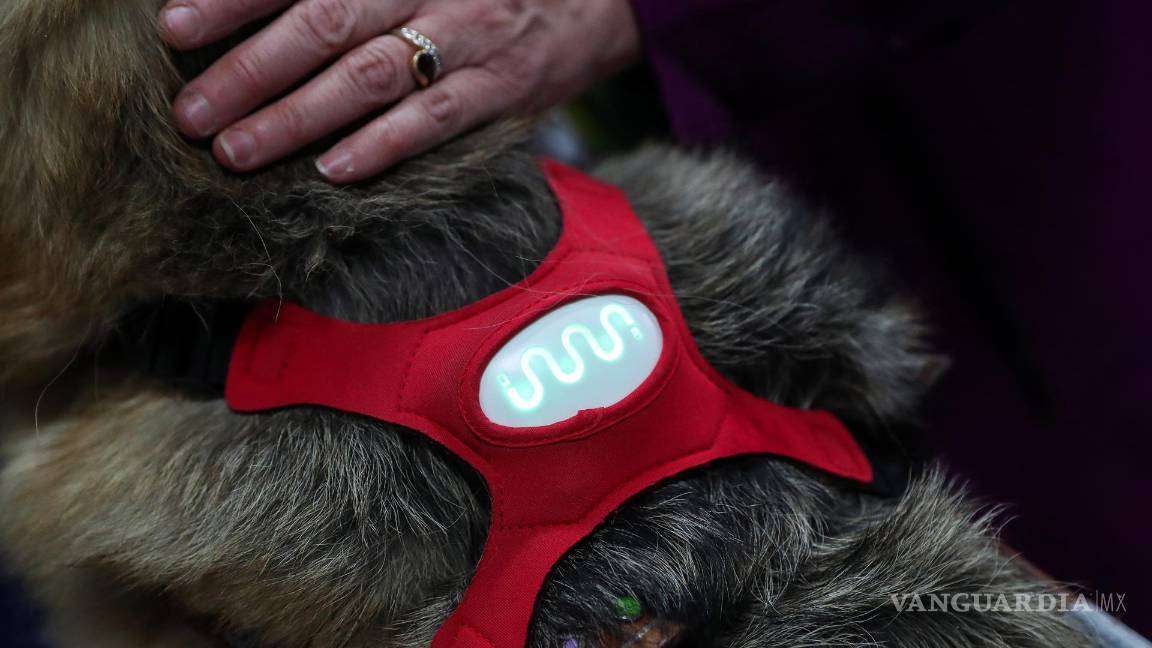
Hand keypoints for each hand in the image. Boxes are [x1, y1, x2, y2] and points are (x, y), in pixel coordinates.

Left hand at [159, 0, 640, 182]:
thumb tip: (273, 16)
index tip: (175, 28)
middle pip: (324, 22)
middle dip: (249, 69)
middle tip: (190, 112)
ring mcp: (467, 37)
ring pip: (369, 77)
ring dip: (296, 117)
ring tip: (236, 151)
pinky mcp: (501, 89)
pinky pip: (433, 121)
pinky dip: (380, 146)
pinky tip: (330, 172)